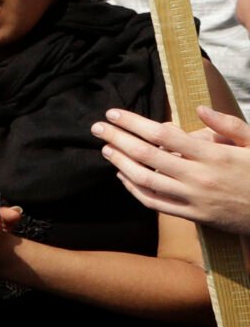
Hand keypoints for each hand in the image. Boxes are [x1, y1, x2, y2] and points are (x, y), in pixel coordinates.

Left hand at [95, 105, 249, 233]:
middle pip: (147, 156)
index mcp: (213, 155)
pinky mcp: (194, 216)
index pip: (163, 135)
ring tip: (106, 148)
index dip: (134, 123)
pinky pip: (155, 203)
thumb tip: (199, 110)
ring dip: (120, 163)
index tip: (114, 113)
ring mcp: (194, 199)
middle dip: (118, 139)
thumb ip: (228, 124)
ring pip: (146, 180)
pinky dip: (134, 190)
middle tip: (97, 127)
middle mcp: (199, 177)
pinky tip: (123, 176)